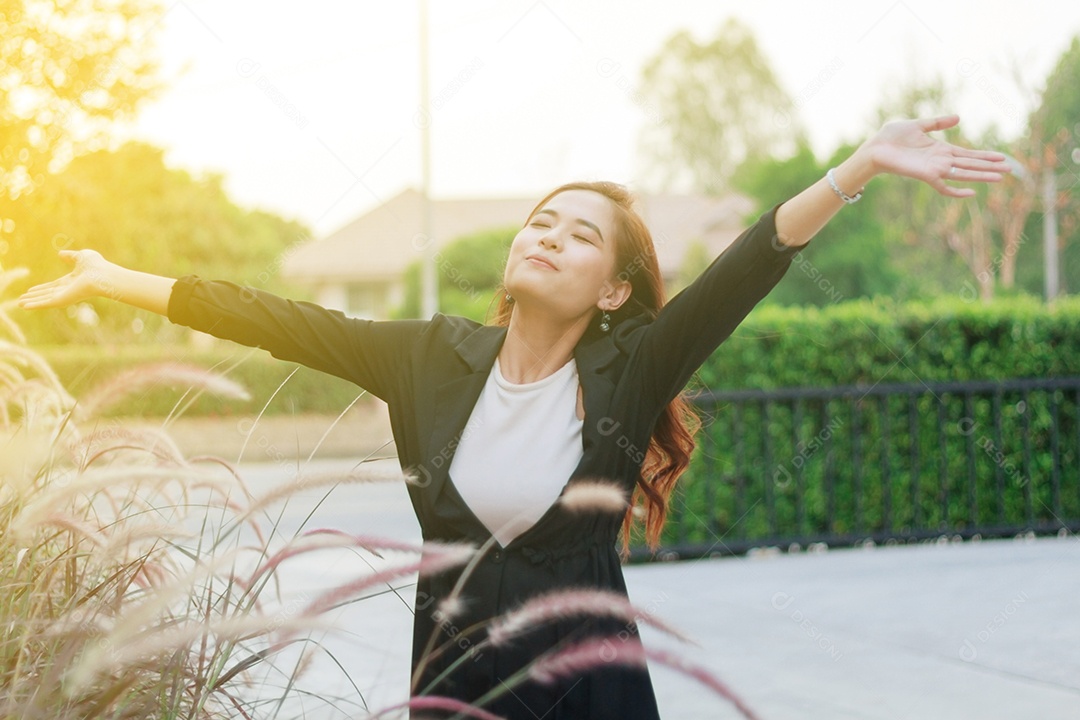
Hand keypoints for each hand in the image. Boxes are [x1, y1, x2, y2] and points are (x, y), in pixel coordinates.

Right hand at [17, 249, 114, 309]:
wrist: (102, 275)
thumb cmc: (96, 266)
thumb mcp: (80, 256)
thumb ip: (70, 256)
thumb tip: (60, 254)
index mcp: (72, 281)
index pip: (53, 286)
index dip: (41, 288)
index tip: (30, 290)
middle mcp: (68, 290)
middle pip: (47, 295)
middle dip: (35, 297)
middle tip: (21, 300)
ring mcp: (65, 296)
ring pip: (45, 300)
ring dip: (32, 302)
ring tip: (19, 304)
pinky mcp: (63, 300)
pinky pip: (46, 303)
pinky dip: (34, 305)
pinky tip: (24, 306)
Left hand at [862, 114, 1011, 197]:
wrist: (874, 148)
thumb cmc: (892, 137)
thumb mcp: (918, 125)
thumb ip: (937, 122)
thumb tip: (958, 117)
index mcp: (941, 149)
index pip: (968, 154)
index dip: (985, 156)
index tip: (1002, 157)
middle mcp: (941, 161)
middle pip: (971, 164)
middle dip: (990, 167)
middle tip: (1011, 169)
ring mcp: (935, 169)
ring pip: (964, 174)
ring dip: (982, 175)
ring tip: (1000, 177)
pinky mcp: (926, 176)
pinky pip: (944, 187)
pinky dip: (956, 190)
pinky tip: (971, 193)